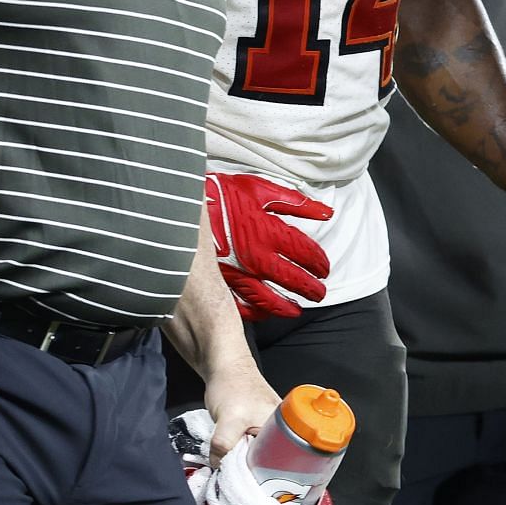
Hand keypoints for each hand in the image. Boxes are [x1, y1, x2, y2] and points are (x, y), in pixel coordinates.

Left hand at [203, 355, 279, 464]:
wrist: (224, 367)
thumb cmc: (232, 386)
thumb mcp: (228, 419)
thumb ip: (224, 446)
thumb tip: (219, 467)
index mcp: (285, 429)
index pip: (278, 463)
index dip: (262, 474)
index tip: (248, 483)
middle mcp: (282, 430)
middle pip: (268, 460)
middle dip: (252, 468)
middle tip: (237, 475)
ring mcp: (270, 429)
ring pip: (257, 453)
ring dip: (244, 460)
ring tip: (233, 464)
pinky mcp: (256, 427)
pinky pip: (250, 446)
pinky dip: (240, 451)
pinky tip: (232, 453)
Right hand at [206, 173, 333, 319]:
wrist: (179, 202)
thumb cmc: (221, 192)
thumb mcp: (259, 190)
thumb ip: (295, 203)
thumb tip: (326, 213)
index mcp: (268, 233)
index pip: (304, 253)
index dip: (318, 262)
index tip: (324, 268)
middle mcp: (256, 258)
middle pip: (291, 280)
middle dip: (310, 288)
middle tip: (319, 293)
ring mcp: (236, 274)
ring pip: (267, 299)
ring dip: (284, 306)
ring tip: (295, 310)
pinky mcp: (216, 283)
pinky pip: (238, 305)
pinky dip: (252, 312)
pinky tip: (261, 314)